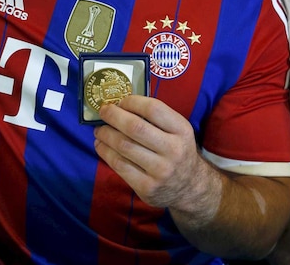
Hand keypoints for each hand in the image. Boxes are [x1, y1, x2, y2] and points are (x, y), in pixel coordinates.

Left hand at [94, 95, 220, 219]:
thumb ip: (156, 118)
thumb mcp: (178, 131)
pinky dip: (105, 152)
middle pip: (135, 127)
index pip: (153, 109)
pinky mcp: (147, 187)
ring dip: (106, 134)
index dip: (132, 102)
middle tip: (103, 111)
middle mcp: (173, 150)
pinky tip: (101, 146)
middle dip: (113, 116)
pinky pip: (120, 165)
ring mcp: (160, 170)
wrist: (190, 187)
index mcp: (182, 130)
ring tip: (99, 130)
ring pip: (124, 146)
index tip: (120, 101)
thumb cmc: (178, 151)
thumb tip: (120, 105)